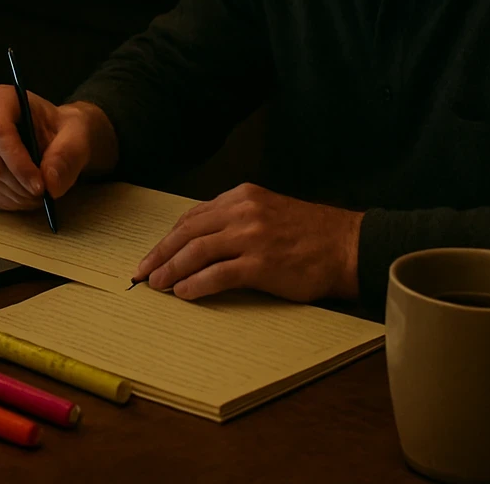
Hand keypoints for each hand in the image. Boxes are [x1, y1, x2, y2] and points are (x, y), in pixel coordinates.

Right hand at [0, 87, 116, 210]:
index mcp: (2, 99)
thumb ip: (67, 154)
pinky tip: (27, 198)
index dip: (18, 162)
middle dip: (18, 185)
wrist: (56, 135)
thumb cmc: (64, 128)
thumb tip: (51, 184)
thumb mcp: (77, 134)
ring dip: (15, 196)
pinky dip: (8, 201)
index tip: (40, 185)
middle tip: (44, 196)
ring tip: (41, 196)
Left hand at [135, 183, 362, 302]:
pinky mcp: (261, 263)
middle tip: (142, 272)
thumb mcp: (267, 211)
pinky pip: (218, 274)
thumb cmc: (309, 234)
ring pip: (197, 252)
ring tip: (157, 285)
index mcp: (241, 197)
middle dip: (160, 254)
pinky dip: (196, 284)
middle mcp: (242, 212)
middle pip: (187, 233)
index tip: (153, 253)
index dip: (169, 238)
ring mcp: (251, 237)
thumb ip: (235, 219)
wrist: (347, 246)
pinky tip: (184, 293)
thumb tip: (199, 242)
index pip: (192, 217)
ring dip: (171, 270)